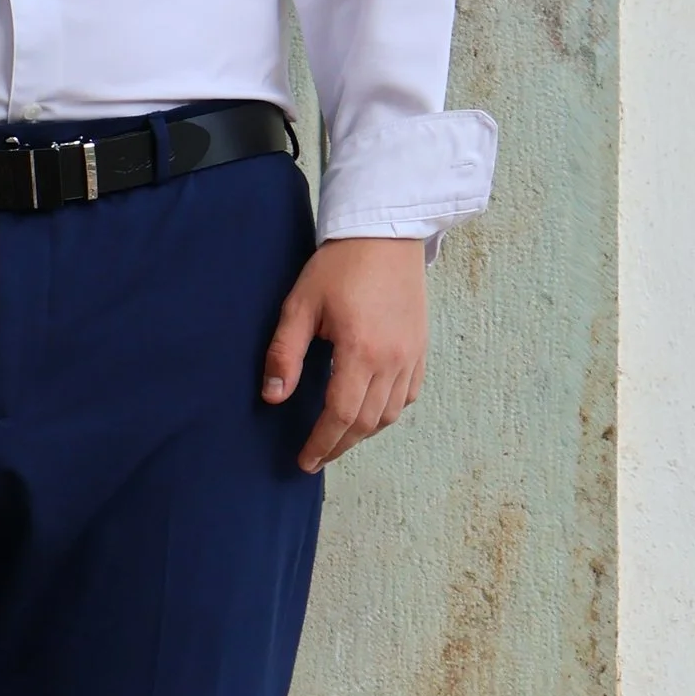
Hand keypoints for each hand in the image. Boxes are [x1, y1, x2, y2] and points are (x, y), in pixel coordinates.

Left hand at [262, 235, 428, 471]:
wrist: (385, 234)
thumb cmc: (339, 266)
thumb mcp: (299, 305)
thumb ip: (284, 353)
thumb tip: (274, 396)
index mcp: (361, 352)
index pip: (340, 415)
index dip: (321, 443)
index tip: (304, 461)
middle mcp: (393, 360)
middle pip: (366, 422)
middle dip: (339, 446)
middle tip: (315, 459)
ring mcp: (412, 355)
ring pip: (390, 413)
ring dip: (363, 433)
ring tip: (337, 439)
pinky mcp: (421, 348)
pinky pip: (409, 395)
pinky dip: (388, 412)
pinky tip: (368, 413)